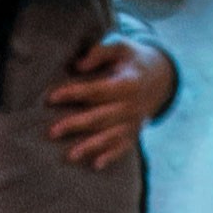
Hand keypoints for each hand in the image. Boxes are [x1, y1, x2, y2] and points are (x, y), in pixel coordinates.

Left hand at [46, 29, 175, 165]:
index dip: (74, 93)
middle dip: (75, 125)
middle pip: (100, 117)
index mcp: (128, 83)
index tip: (51, 97)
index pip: (97, 90)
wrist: (161, 79)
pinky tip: (95, 166)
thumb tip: (78, 66)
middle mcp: (132, 106)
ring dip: (90, 147)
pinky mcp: (134, 134)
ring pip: (110, 137)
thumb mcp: (121, 47)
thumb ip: (100, 52)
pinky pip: (123, 148)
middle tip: (52, 132)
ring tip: (70, 156)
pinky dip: (110, 157)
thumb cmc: (131, 60)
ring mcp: (134, 122)